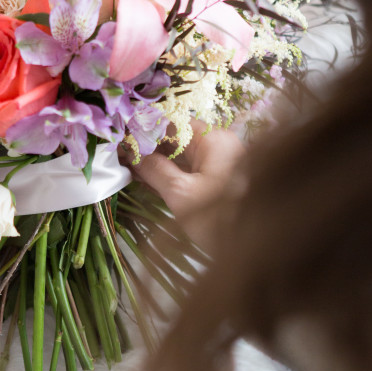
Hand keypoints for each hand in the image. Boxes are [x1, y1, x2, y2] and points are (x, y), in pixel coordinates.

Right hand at [131, 122, 244, 251]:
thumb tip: (131, 153)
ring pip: (179, 155)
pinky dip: (167, 173)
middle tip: (117, 155)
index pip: (172, 123)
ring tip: (124, 167)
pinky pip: (186, 170)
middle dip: (146, 147)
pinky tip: (143, 178)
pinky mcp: (216, 180)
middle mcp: (218, 144)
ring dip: (154, 161)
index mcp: (213, 139)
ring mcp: (218, 162)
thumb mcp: (181, 194)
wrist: (254, 247)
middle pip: (175, 137)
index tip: (119, 139)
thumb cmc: (219, 219)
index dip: (144, 130)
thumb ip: (154, 170)